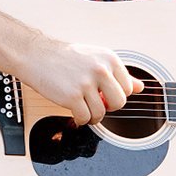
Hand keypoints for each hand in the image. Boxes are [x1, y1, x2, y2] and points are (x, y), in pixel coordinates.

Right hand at [18, 38, 143, 125]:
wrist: (36, 55)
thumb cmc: (64, 57)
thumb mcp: (96, 58)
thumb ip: (118, 73)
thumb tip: (140, 87)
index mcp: (109, 58)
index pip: (128, 88)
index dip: (116, 95)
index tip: (105, 94)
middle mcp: (100, 69)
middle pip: (119, 103)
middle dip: (108, 107)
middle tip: (96, 103)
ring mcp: (86, 83)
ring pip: (101, 113)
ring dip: (92, 116)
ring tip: (83, 108)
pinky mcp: (72, 96)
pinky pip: (85, 118)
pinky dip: (80, 120)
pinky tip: (74, 112)